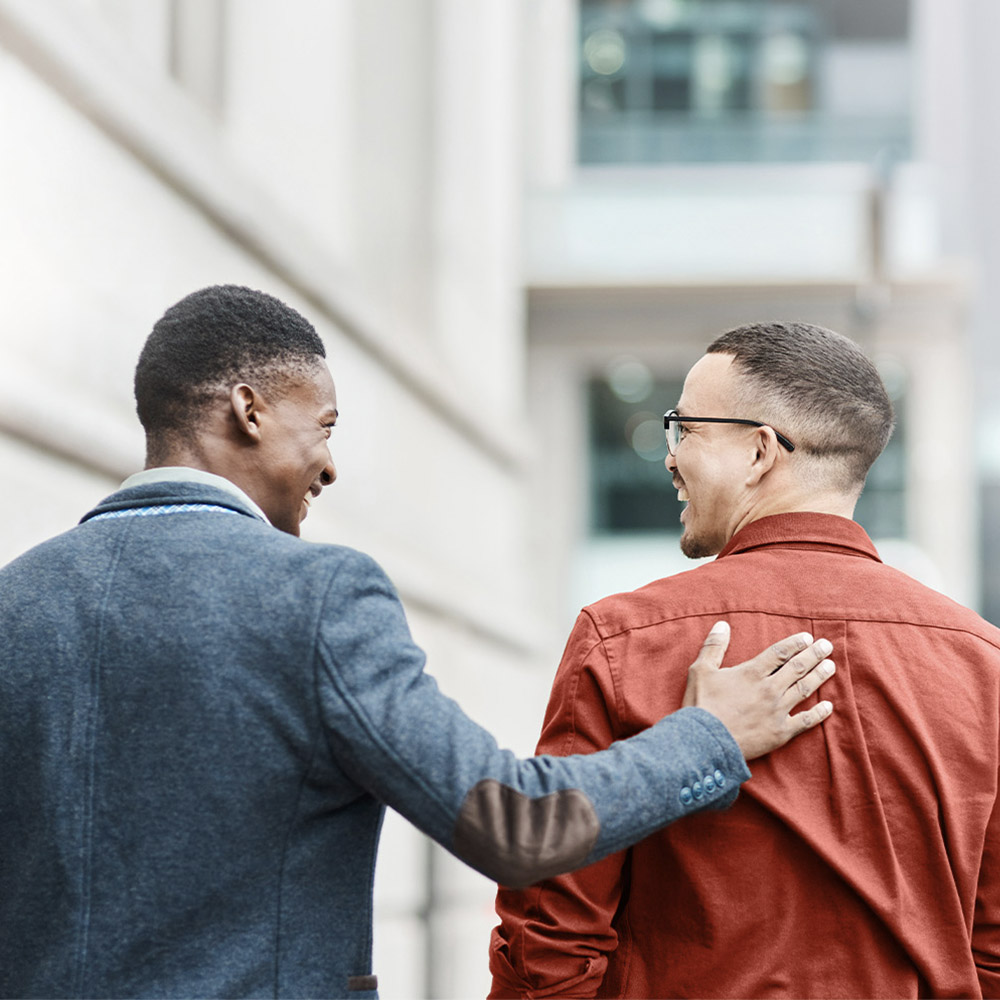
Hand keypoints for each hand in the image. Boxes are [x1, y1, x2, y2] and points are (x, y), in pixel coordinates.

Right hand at [682, 621, 833, 760]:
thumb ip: (713, 646)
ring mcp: (778, 711)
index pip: (779, 653)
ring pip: (804, 689)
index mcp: (752, 673)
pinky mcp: (781, 732)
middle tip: (826, 646)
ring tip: (831, 666)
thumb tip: (723, 625)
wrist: (705, 742)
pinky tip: (828, 706)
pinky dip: (818, 713)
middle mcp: (769, 689)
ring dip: (819, 676)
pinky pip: (805, 721)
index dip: (794, 643)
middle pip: (796, 668)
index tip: (807, 638)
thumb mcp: (700, 670)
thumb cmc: (702, 705)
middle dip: (813, 655)